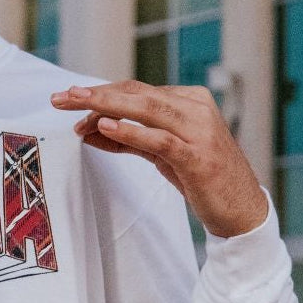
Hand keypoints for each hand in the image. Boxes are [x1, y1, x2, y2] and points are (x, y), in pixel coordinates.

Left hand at [50, 79, 268, 238]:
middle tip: (60, 98)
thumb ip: (129, 139)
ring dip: (106, 106)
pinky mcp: (198, 157)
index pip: (136, 91)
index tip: (68, 101)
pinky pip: (160, 140)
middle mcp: (196, 109)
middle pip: (137, 94)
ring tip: (76, 106)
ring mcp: (200, 131)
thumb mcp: (161, 155)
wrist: (242, 211)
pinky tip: (107, 128)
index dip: (100, 94)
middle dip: (95, 95)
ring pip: (147, 109)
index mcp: (189, 101)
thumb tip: (88, 129)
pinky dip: (132, 132)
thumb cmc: (201, 179)